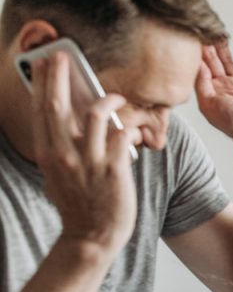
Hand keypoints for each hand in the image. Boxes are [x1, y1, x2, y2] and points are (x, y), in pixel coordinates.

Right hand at [31, 53, 138, 253]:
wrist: (92, 237)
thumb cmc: (78, 206)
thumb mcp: (56, 176)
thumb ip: (58, 150)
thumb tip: (64, 127)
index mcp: (47, 154)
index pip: (41, 111)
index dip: (41, 84)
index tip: (42, 63)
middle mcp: (64, 154)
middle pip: (58, 105)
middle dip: (59, 76)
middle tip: (62, 54)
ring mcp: (89, 161)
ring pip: (95, 115)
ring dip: (108, 99)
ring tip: (117, 97)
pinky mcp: (114, 169)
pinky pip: (122, 134)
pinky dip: (129, 126)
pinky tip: (133, 127)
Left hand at [195, 37, 232, 147]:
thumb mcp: (209, 104)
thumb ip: (201, 83)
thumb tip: (197, 63)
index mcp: (211, 94)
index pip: (200, 70)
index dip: (194, 55)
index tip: (188, 38)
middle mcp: (225, 88)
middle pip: (213, 63)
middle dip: (207, 48)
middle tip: (200, 29)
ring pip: (229, 61)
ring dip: (223, 47)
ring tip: (216, 31)